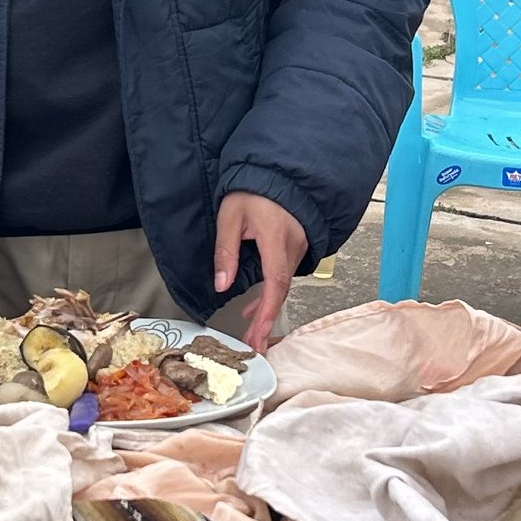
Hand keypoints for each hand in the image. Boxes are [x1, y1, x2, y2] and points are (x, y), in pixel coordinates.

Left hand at [214, 190, 306, 353]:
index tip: (259, 333)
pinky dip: (270, 295)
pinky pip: (283, 277)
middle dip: (267, 322)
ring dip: (267, 311)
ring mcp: (297, 248)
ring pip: (282, 286)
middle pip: (281, 291)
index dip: (267, 310)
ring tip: (252, 335)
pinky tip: (255, 309)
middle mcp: (292, 246)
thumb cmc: (253, 191)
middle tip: (255, 346)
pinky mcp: (295, 249)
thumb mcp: (230, 217)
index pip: (275, 281)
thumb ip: (226, 251)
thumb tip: (222, 285)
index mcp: (275, 238)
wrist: (278, 175)